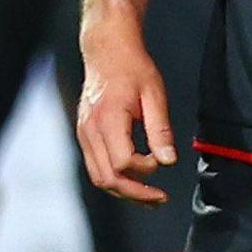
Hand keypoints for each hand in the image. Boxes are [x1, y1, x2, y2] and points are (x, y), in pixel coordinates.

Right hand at [75, 0, 175, 204]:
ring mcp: (83, 134)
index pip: (123, 162)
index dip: (146, 169)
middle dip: (135, 194)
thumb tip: (168, 161)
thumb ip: (160, 129)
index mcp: (107, 120)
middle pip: (107, 178)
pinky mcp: (84, 135)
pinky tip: (135, 180)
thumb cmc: (133, 69)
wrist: (107, 51)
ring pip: (99, 177)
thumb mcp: (155, 94)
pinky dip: (115, 179)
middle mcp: (90, 131)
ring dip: (124, 191)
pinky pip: (96, 166)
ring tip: (150, 198)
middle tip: (160, 200)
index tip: (161, 159)